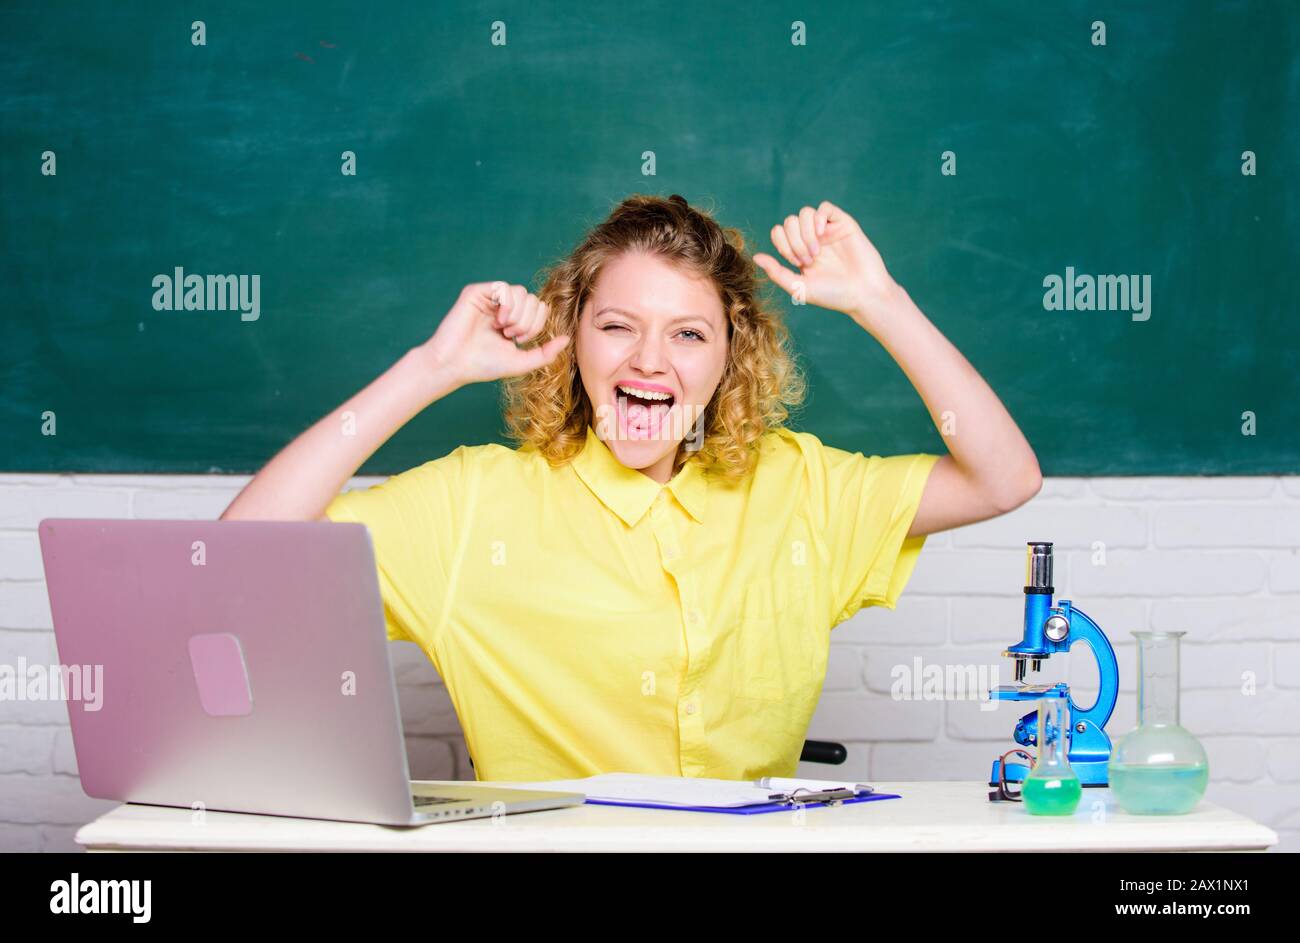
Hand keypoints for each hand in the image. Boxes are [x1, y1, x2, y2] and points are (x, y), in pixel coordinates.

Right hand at [420, 281, 570, 386]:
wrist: (455, 365)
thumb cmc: (484, 365)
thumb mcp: (522, 361)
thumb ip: (546, 353)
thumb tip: (567, 339)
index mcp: (514, 319)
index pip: (540, 308)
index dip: (536, 324)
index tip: (520, 340)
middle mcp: (503, 306)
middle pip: (533, 299)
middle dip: (528, 321)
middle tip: (511, 336)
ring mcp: (489, 298)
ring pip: (522, 292)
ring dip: (518, 315)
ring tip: (503, 329)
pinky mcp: (476, 292)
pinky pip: (504, 287)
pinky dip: (507, 305)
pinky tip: (497, 320)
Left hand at [752, 201, 899, 329]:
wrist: (864, 295)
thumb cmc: (833, 296)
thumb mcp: (799, 287)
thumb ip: (776, 273)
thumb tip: (755, 257)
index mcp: (800, 252)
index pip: (779, 232)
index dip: (782, 244)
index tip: (796, 263)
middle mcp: (812, 238)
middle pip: (790, 221)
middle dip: (794, 241)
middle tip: (808, 260)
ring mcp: (828, 230)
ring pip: (805, 213)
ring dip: (805, 232)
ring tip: (817, 252)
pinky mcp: (844, 224)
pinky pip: (825, 208)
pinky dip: (819, 218)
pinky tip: (823, 235)